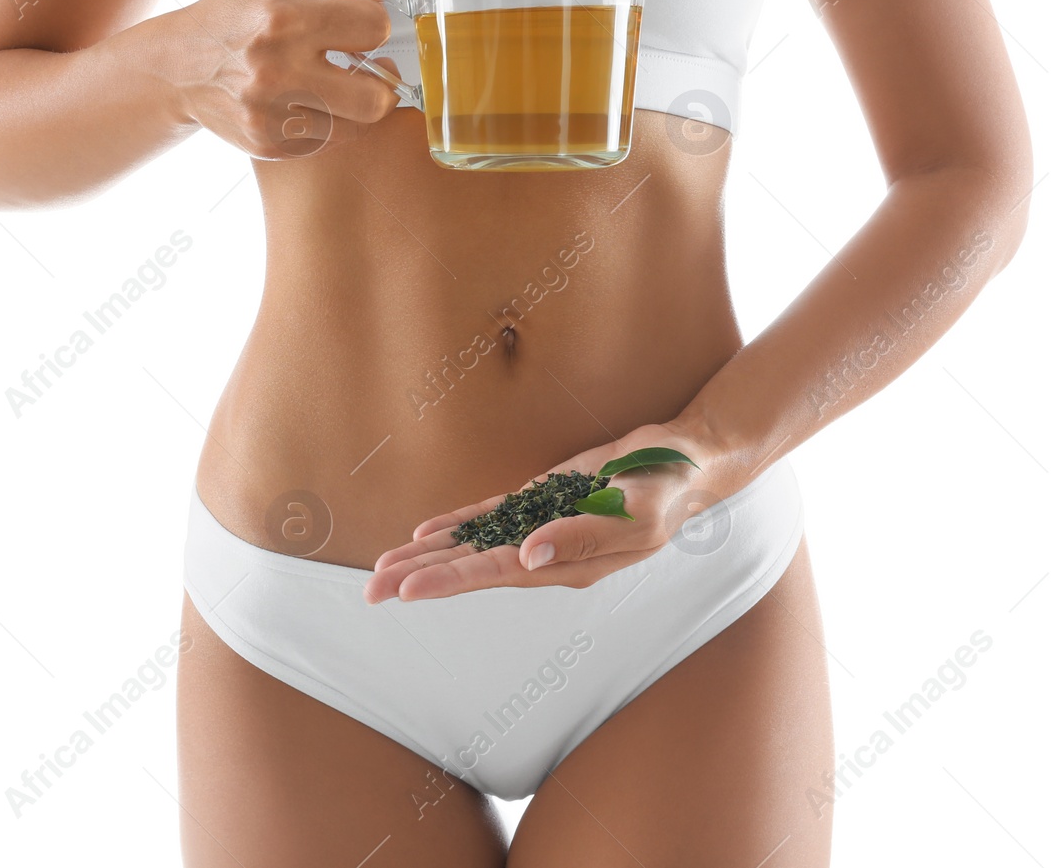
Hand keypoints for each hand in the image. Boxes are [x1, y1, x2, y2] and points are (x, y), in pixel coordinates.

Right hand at [174, 0, 407, 159]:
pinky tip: (315, 99)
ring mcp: (272, 115)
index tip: (358, 21)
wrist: (178, 67)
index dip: (374, 21)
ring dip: (358, 100)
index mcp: (282, 19)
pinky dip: (333, 120)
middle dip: (384, 77)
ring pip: (358, 124)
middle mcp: (277, 71)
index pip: (373, 27)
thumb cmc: (232, 13)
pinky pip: (332, 141)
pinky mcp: (270, 144)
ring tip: (339, 80)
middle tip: (369, 63)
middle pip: (376, 96)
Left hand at [362, 422, 737, 603]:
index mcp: (566, 564)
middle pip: (471, 567)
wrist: (682, 464)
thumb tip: (527, 555)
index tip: (408, 589)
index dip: (449, 581)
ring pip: (473, 545)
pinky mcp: (541, 501)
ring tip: (382, 568)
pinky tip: (426, 532)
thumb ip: (581, 537)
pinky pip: (489, 517)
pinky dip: (457, 525)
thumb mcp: (634, 516)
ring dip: (428, 555)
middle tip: (371, 591)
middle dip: (421, 576)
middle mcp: (544, 554)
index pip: (495, 575)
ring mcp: (540, 528)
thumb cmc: (665, 492)